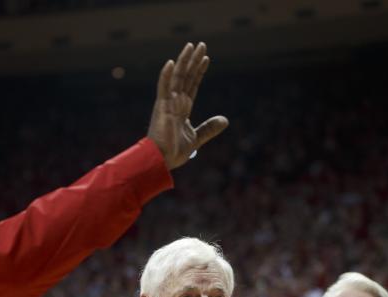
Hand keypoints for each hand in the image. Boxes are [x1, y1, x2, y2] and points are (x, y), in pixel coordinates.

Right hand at [148, 42, 228, 169]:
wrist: (162, 161)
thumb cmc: (173, 152)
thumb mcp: (196, 138)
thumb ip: (209, 128)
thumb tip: (225, 120)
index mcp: (182, 108)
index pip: (192, 85)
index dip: (199, 71)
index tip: (206, 58)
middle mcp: (174, 102)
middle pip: (186, 76)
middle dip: (194, 60)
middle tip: (201, 44)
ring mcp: (167, 103)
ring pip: (177, 77)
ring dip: (184, 61)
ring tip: (191, 46)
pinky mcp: (161, 108)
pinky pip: (164, 88)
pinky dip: (167, 75)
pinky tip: (172, 62)